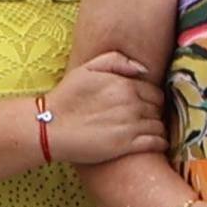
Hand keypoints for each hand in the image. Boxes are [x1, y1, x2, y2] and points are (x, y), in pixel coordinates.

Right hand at [42, 49, 165, 172]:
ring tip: (146, 133)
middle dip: (153, 114)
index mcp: (125, 85)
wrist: (47, 128)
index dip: (151, 100)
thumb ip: (116, 61)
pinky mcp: (126, 145)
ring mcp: (130, 125)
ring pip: (159, 126)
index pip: (156, 93)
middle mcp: (131, 104)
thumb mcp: (86, 69)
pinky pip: (156, 143)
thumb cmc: (65, 98)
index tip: (144, 107)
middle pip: (158, 110)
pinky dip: (159, 144)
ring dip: (155, 129)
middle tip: (144, 120)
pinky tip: (153, 145)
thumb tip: (144, 69)